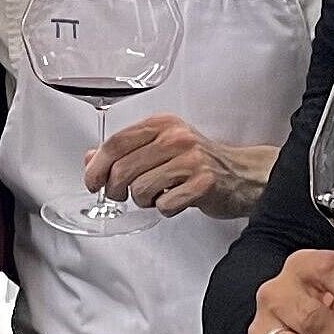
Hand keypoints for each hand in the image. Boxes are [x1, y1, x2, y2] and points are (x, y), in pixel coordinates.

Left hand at [82, 115, 271, 219]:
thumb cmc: (198, 161)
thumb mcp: (160, 147)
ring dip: (143, 201)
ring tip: (155, 197)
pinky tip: (174, 201)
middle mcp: (176, 137)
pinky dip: (164, 209)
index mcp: (162, 124)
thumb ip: (125, 151)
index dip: (97, 166)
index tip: (92, 181)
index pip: (116, 142)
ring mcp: (191, 159)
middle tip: (119, 196)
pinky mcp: (203, 183)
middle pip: (124, 168)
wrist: (242, 175)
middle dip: (114, 189)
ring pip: (141, 189)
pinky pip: (164, 205)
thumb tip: (90, 159)